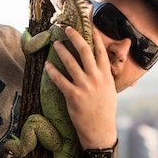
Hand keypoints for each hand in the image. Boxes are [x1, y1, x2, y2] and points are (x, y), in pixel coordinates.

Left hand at [45, 26, 117, 148]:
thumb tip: (101, 67)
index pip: (101, 52)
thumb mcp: (110, 92)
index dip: (94, 37)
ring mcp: (84, 86)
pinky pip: (60, 79)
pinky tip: (47, 65)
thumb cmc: (105, 112)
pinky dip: (52, 71)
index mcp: (106, 76)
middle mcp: (96, 78)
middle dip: (75, 37)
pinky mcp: (73, 96)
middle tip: (66, 29)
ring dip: (62, 50)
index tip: (88, 26)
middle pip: (84, 51)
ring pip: (70, 62)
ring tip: (56, 44)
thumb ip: (105, 78)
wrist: (100, 131)